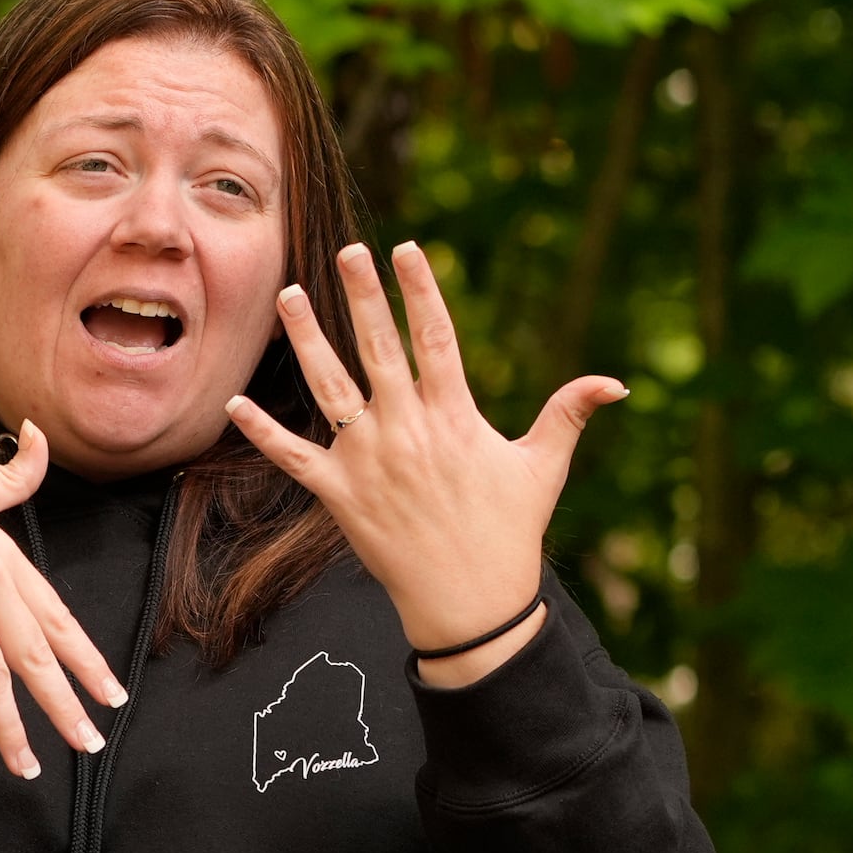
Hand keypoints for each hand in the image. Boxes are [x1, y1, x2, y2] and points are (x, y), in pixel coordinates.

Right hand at [0, 420, 126, 775]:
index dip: (86, 660)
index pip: (56, 617)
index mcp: (2, 554)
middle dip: (64, 705)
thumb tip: (42, 435)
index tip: (113, 695)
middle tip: (89, 744)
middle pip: (34, 655)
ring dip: (11, 730)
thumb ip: (10, 477)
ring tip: (29, 766)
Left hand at [225, 241, 627, 683]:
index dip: (420, 291)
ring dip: (306, 339)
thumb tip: (618, 383)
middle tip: (345, 250)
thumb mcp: (544, 468)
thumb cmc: (510, 531)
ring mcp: (367, 461)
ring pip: (329, 387)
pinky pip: (293, 457)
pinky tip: (234, 402)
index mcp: (454, 417)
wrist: (470, 603)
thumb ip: (569, 414)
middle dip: (361, 296)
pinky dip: (262, 431)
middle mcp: (405, 430)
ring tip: (288, 296)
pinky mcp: (338, 495)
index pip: (435, 337)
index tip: (407, 249)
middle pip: (377, 348)